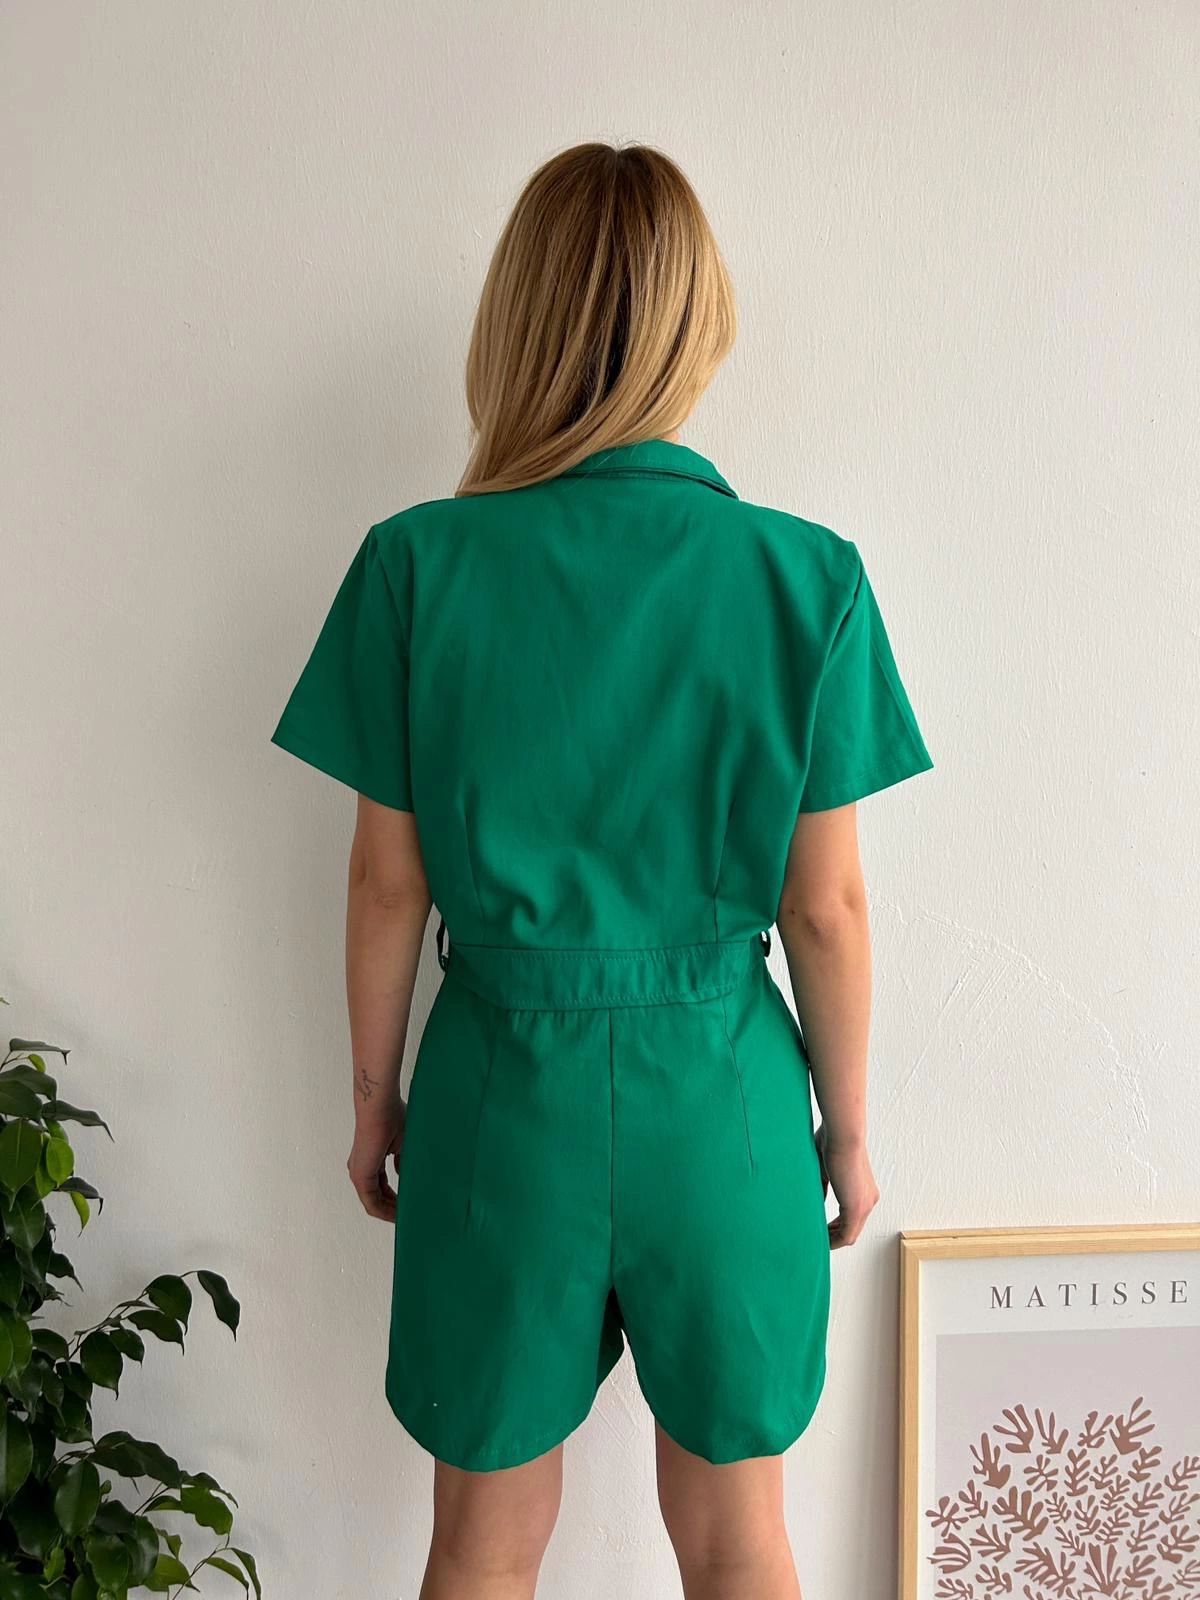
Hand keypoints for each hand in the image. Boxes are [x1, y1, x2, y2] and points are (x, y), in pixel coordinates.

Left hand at [347, 1101, 405, 1220]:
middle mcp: (361, 1169)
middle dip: (394, 1208)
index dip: (395, 1197)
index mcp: (370, 1160)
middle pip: (377, 1197)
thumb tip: (403, 1173)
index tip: (410, 1203)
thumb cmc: (392, 1117)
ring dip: (390, 1212)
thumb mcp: (402, 1144)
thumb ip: (402, 1161)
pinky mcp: (360, 1177)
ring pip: (374, 1203)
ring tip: (407, 1217)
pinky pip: (372, 1203)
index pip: (382, 1186)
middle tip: (410, 1215)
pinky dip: (385, 1211)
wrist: (380, 1106)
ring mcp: (359, 1174)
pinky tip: (399, 1215)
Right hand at [815, 1122, 878, 1248]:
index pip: (852, 1216)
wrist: (843, 1134)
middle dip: (835, 1235)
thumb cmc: (833, 1141)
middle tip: (819, 1236)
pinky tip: (821, 1239)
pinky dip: (834, 1241)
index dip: (837, 1225)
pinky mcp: (857, 1208)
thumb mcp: (825, 1169)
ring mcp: (865, 1205)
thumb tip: (817, 1200)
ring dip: (834, 1240)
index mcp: (864, 1189)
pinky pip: (847, 1235)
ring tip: (818, 1240)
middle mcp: (869, 1199)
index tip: (822, 1227)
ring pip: (850, 1234)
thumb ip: (824, 1187)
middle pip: (853, 1228)